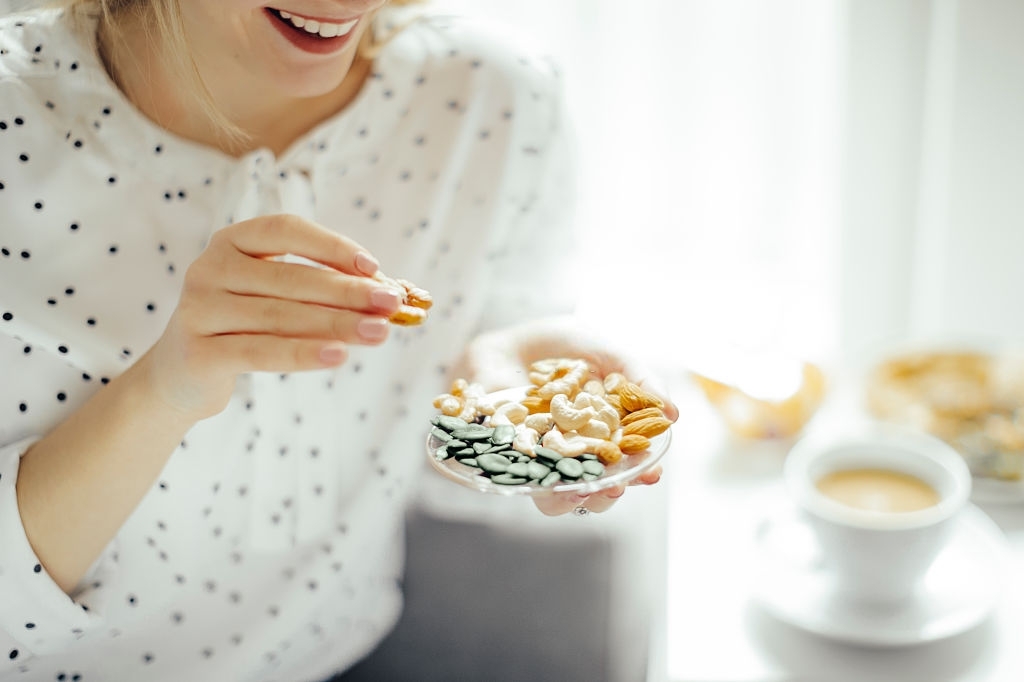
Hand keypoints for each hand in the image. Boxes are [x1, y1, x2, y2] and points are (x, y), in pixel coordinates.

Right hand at [137, 214, 404, 419]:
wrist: (182, 374)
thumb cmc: (244, 326)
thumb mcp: (275, 296)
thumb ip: (320, 288)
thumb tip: (388, 292)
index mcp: (231, 242)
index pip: (285, 230)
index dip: (331, 245)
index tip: (373, 267)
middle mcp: (209, 268)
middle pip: (291, 278)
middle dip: (348, 292)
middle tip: (391, 304)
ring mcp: (199, 310)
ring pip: (281, 317)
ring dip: (338, 325)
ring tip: (379, 333)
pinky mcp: (198, 352)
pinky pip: (261, 352)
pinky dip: (304, 354)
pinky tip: (339, 357)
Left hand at [454, 315, 676, 515]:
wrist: (511, 339)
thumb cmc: (565, 347)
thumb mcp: (608, 354)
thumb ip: (638, 380)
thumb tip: (674, 413)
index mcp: (604, 436)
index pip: (625, 464)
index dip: (639, 473)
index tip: (650, 474)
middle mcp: (574, 454)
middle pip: (594, 489)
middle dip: (607, 493)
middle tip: (614, 487)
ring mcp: (540, 458)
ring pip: (556, 496)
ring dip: (570, 498)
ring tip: (580, 489)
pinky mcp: (507, 456)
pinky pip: (518, 478)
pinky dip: (531, 482)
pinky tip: (541, 475)